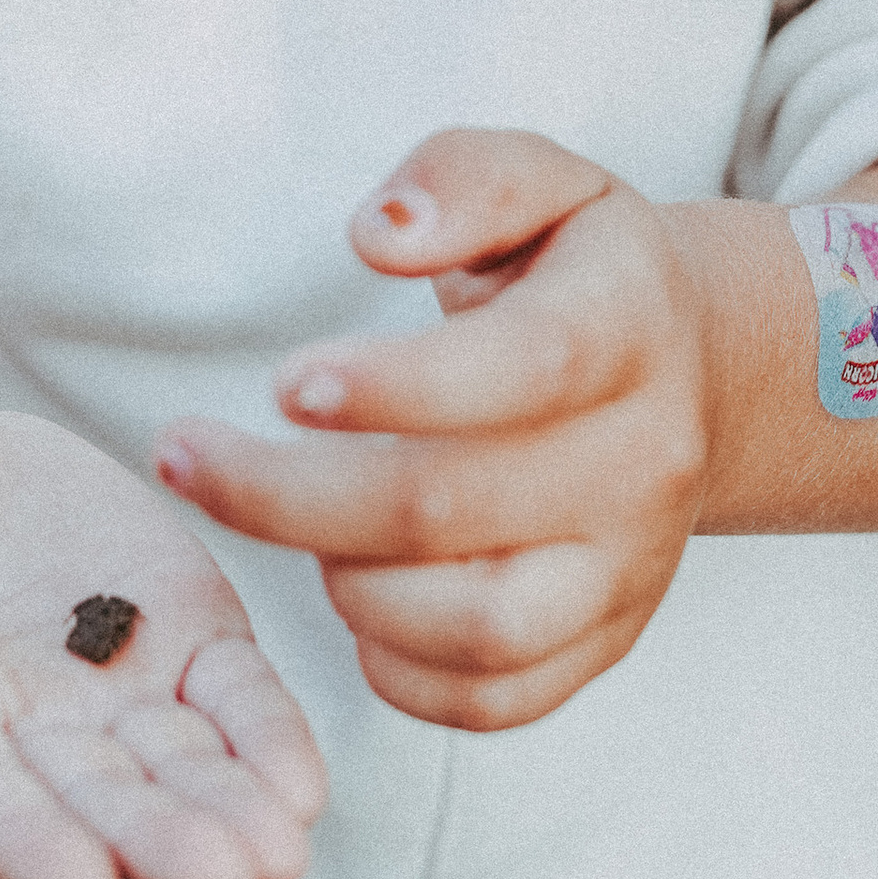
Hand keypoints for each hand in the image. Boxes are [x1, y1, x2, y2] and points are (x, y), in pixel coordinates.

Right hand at [0, 399, 327, 878]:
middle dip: (152, 841)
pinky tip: (304, 786)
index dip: (16, 836)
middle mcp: (9, 735)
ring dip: (222, 813)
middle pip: (85, 804)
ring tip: (276, 853)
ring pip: (168, 772)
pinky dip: (262, 742)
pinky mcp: (170, 642)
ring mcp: (98, 699)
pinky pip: (226, 707)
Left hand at [157, 132, 738, 731]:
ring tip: (291, 522)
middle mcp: (643, 457)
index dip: (395, 388)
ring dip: (347, 585)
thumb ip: (461, 179)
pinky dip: (401, 672)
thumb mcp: (542, 181)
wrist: (694, 370)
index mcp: (628, 326)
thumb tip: (379, 236)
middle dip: (288, 495)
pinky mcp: (608, 638)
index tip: (282, 384)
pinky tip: (348, 597)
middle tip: (183, 457)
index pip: (522, 369)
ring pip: (480, 627)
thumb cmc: (577, 269)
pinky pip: (498, 699)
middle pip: (455, 509)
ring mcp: (630, 564)